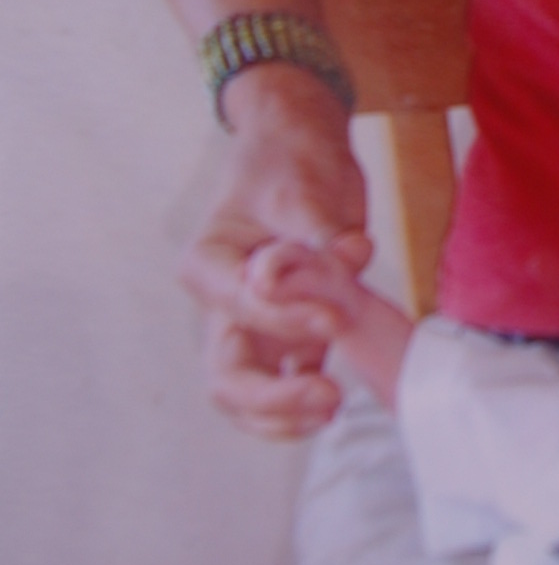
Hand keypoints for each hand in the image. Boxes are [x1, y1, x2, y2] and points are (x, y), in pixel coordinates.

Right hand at [181, 65, 371, 438]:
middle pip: (227, 374)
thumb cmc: (292, 161)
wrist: (303, 150)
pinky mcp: (291, 334)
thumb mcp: (304, 183)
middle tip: (329, 394)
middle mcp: (224, 303)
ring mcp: (255, 325)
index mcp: (210, 263)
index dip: (285, 320)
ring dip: (284, 414)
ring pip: (248, 395)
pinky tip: (336, 403)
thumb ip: (318, 229)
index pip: (239, 307)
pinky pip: (284, 386)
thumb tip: (342, 256)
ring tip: (332, 407)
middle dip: (272, 398)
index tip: (334, 319)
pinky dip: (302, 404)